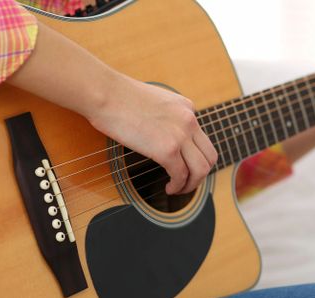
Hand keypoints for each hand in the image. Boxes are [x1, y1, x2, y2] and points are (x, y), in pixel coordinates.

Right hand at [89, 76, 217, 194]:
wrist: (105, 93)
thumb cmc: (118, 97)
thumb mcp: (154, 101)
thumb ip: (166, 116)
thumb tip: (162, 136)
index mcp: (187, 107)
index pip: (201, 137)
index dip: (194, 156)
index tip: (182, 165)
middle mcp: (189, 120)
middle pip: (210, 156)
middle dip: (200, 174)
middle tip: (187, 182)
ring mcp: (180, 135)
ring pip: (201, 169)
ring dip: (192, 184)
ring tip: (178, 189)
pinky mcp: (167, 149)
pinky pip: (181, 175)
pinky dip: (177, 186)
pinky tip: (169, 188)